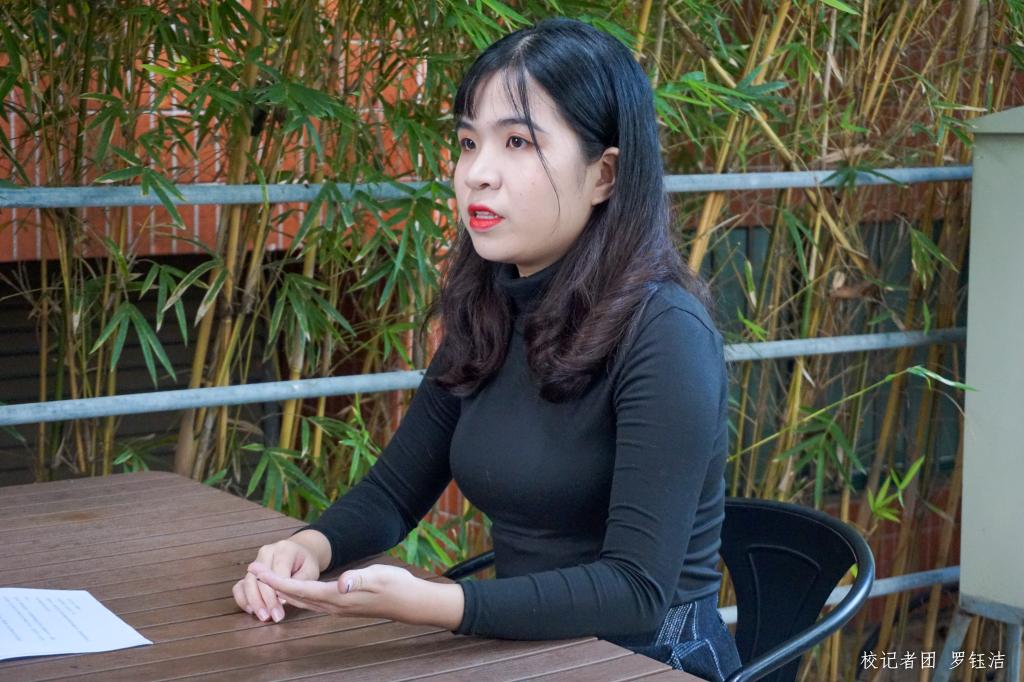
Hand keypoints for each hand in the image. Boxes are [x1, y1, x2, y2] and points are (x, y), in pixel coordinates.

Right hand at [232, 534, 324, 622]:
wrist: (299, 552)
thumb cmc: (306, 563)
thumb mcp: (310, 570)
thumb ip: (298, 583)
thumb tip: (281, 600)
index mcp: (283, 549)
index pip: (276, 573)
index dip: (277, 594)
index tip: (280, 610)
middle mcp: (266, 552)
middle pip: (259, 578)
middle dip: (265, 601)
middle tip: (273, 617)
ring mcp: (255, 561)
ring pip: (247, 583)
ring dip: (253, 602)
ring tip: (263, 617)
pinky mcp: (250, 572)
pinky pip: (239, 586)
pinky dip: (243, 599)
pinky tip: (252, 610)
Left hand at [246, 562, 464, 629]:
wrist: (410, 602)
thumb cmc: (395, 585)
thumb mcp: (379, 576)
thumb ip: (358, 579)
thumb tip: (340, 583)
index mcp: (337, 597)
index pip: (300, 588)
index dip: (276, 580)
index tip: (257, 571)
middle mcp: (333, 605)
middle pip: (294, 596)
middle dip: (271, 585)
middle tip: (251, 571)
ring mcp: (336, 607)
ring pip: (301, 601)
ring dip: (281, 590)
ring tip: (264, 579)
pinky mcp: (341, 605)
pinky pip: (310, 602)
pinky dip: (295, 594)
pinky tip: (292, 591)